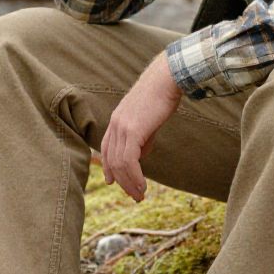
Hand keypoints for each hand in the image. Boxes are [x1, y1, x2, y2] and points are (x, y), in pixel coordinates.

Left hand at [101, 53, 182, 201]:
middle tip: (134, 196)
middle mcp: (115, 124)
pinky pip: (129, 161)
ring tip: (140, 195)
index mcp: (117, 119)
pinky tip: (142, 186)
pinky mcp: (133, 130)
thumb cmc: (163, 95)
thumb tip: (141, 155)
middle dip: (122, 181)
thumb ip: (143, 137)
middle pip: (111, 160)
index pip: (106, 148)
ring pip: (120, 164)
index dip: (108, 167)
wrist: (167, 78)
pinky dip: (134, 177)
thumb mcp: (149, 119)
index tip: (113, 182)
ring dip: (130, 183)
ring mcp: (122, 127)